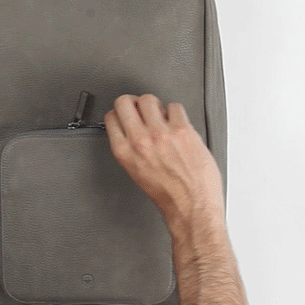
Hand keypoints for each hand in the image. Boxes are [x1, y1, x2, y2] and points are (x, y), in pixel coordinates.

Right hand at [103, 94, 224, 229]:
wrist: (192, 205)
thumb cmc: (168, 195)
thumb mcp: (137, 173)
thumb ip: (131, 150)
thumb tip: (132, 130)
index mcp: (125, 152)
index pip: (112, 117)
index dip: (120, 113)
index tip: (127, 114)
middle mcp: (140, 141)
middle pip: (125, 102)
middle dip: (133, 103)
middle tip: (142, 109)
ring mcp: (161, 134)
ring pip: (149, 99)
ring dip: (156, 105)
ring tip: (162, 117)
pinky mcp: (182, 130)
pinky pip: (175, 106)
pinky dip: (176, 113)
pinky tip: (178, 124)